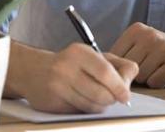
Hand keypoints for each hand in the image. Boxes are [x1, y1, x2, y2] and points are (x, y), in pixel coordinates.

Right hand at [15, 43, 138, 113]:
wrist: (32, 70)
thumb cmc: (70, 63)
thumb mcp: (94, 56)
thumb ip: (117, 64)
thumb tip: (132, 77)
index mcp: (79, 52)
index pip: (105, 72)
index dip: (119, 86)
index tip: (126, 96)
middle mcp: (65, 68)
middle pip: (100, 93)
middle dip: (112, 99)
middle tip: (113, 97)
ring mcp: (56, 87)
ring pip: (91, 106)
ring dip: (100, 106)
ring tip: (97, 98)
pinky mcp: (51, 104)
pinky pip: (79, 113)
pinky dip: (86, 110)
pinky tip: (82, 100)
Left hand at [110, 23, 164, 87]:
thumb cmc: (164, 52)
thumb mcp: (142, 44)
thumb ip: (123, 53)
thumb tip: (100, 71)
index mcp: (137, 30)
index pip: (114, 57)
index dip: (121, 68)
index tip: (133, 66)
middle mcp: (150, 36)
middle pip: (127, 69)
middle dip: (135, 75)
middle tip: (150, 68)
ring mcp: (164, 49)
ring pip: (141, 78)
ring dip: (149, 79)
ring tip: (160, 70)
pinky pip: (155, 83)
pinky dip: (160, 83)